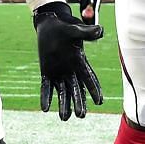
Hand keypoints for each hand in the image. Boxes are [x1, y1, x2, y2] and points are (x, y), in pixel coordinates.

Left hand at [33, 0, 104, 120]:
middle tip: (81, 115)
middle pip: (77, 90)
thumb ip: (86, 33)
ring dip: (64, 105)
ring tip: (64, 118)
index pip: (89, 78)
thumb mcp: (75, 30)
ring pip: (63, 92)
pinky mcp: (47, 73)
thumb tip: (100, 31)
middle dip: (79, 102)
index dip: (94, 89)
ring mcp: (59, 73)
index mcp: (80, 62)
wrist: (51, 25)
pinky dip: (46, 97)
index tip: (99, 101)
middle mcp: (71, 71)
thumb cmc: (65, 26)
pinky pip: (46, 88)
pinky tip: (45, 108)